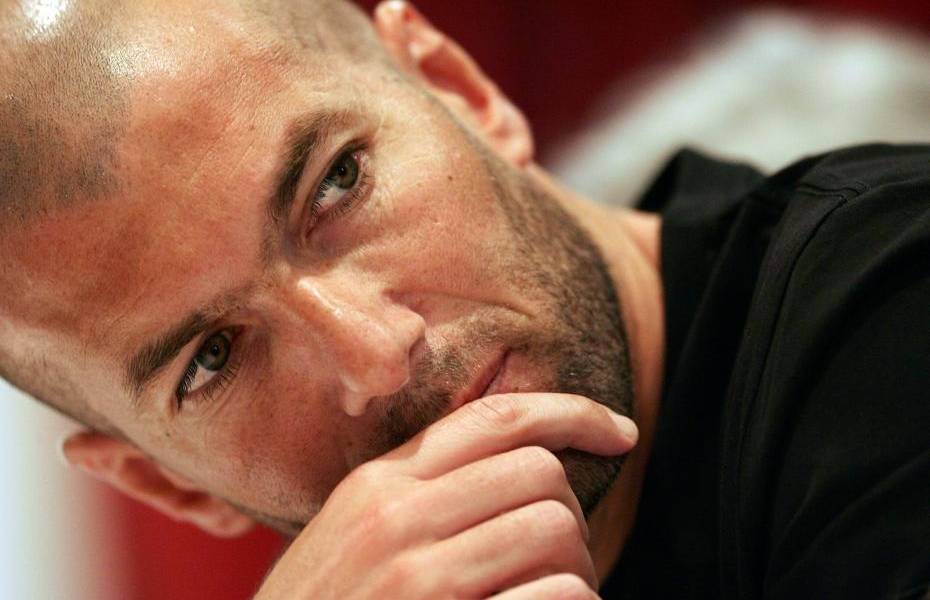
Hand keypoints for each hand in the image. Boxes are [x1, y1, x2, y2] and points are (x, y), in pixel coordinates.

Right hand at [254, 393, 636, 598]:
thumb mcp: (349, 542)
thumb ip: (416, 497)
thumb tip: (520, 461)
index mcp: (377, 486)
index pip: (496, 417)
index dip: (573, 413)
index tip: (619, 433)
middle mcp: (395, 520)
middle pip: (540, 473)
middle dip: (570, 515)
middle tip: (564, 561)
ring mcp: (419, 579)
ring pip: (555, 529)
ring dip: (576, 572)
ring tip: (550, 597)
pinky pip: (557, 596)